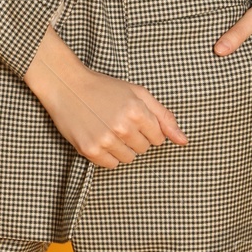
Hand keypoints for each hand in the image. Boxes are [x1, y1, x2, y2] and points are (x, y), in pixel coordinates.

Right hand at [24, 24, 186, 167]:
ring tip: (108, 129)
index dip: (148, 129)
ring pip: (129, 159)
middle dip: (136, 138)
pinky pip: (111, 165)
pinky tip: (100, 137)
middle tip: (118, 121)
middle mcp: (122, 127)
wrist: (66, 86)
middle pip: (144, 149)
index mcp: (137, 111)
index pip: (159, 138)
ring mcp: (105, 140)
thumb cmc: (103, 88)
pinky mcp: (90, 150)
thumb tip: (184, 141)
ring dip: (122, 148)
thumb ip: (164, 116)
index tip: (134, 119)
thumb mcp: (138, 93)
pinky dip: (108, 155)